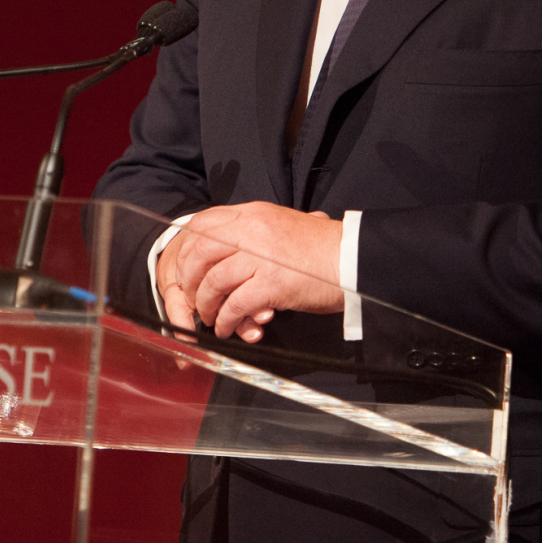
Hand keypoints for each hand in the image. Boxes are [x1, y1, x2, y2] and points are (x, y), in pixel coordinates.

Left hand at [158, 202, 343, 341]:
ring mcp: (261, 257)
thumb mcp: (281, 226)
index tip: (188, 270)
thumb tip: (231, 249)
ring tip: (211, 318)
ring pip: (213, 281)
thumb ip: (255, 233)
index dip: (188, 249)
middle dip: (190, 280)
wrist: (353, 258)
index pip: (203, 223)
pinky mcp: (272, 284)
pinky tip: (227, 329)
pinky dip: (226, 321)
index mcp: (253, 213)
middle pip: (199, 252)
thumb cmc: (321, 248)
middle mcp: (252, 230)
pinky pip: (234, 305)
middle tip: (193, 298)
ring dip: (206, 305)